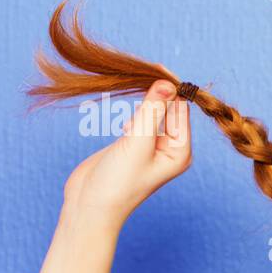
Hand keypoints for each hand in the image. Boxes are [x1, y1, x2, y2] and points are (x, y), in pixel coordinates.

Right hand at [62, 80, 190, 222]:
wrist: (90, 205)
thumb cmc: (117, 182)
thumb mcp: (137, 142)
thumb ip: (152, 111)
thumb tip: (167, 82)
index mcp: (181, 151)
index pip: (181, 109)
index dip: (171, 88)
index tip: (156, 67)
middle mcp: (171, 148)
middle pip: (168, 108)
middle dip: (155, 93)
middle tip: (140, 75)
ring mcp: (151, 146)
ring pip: (152, 112)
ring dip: (141, 102)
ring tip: (131, 104)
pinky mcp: (133, 144)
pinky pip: (139, 119)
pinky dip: (131, 113)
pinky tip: (123, 121)